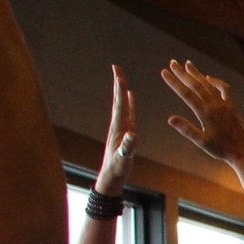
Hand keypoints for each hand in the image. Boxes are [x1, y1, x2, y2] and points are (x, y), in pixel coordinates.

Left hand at [92, 65, 137, 196]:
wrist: (111, 176)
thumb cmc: (117, 168)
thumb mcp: (124, 158)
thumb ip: (127, 146)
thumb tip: (132, 134)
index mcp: (118, 127)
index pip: (119, 103)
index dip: (119, 88)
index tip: (118, 72)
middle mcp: (118, 124)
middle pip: (118, 99)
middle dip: (118, 83)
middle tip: (116, 67)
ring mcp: (121, 127)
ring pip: (121, 104)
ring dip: (122, 90)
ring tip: (122, 77)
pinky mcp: (125, 132)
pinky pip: (128, 112)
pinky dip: (129, 103)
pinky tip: (130, 96)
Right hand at [161, 60, 243, 163]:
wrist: (243, 151)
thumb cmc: (221, 149)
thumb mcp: (202, 142)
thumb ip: (187, 129)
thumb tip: (170, 119)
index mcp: (205, 114)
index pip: (186, 94)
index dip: (174, 82)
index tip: (164, 72)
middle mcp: (215, 106)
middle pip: (196, 85)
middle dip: (183, 73)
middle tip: (172, 62)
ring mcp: (224, 105)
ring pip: (209, 85)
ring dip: (197, 74)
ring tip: (187, 64)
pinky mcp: (232, 106)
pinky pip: (224, 89)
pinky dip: (216, 82)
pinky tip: (208, 78)